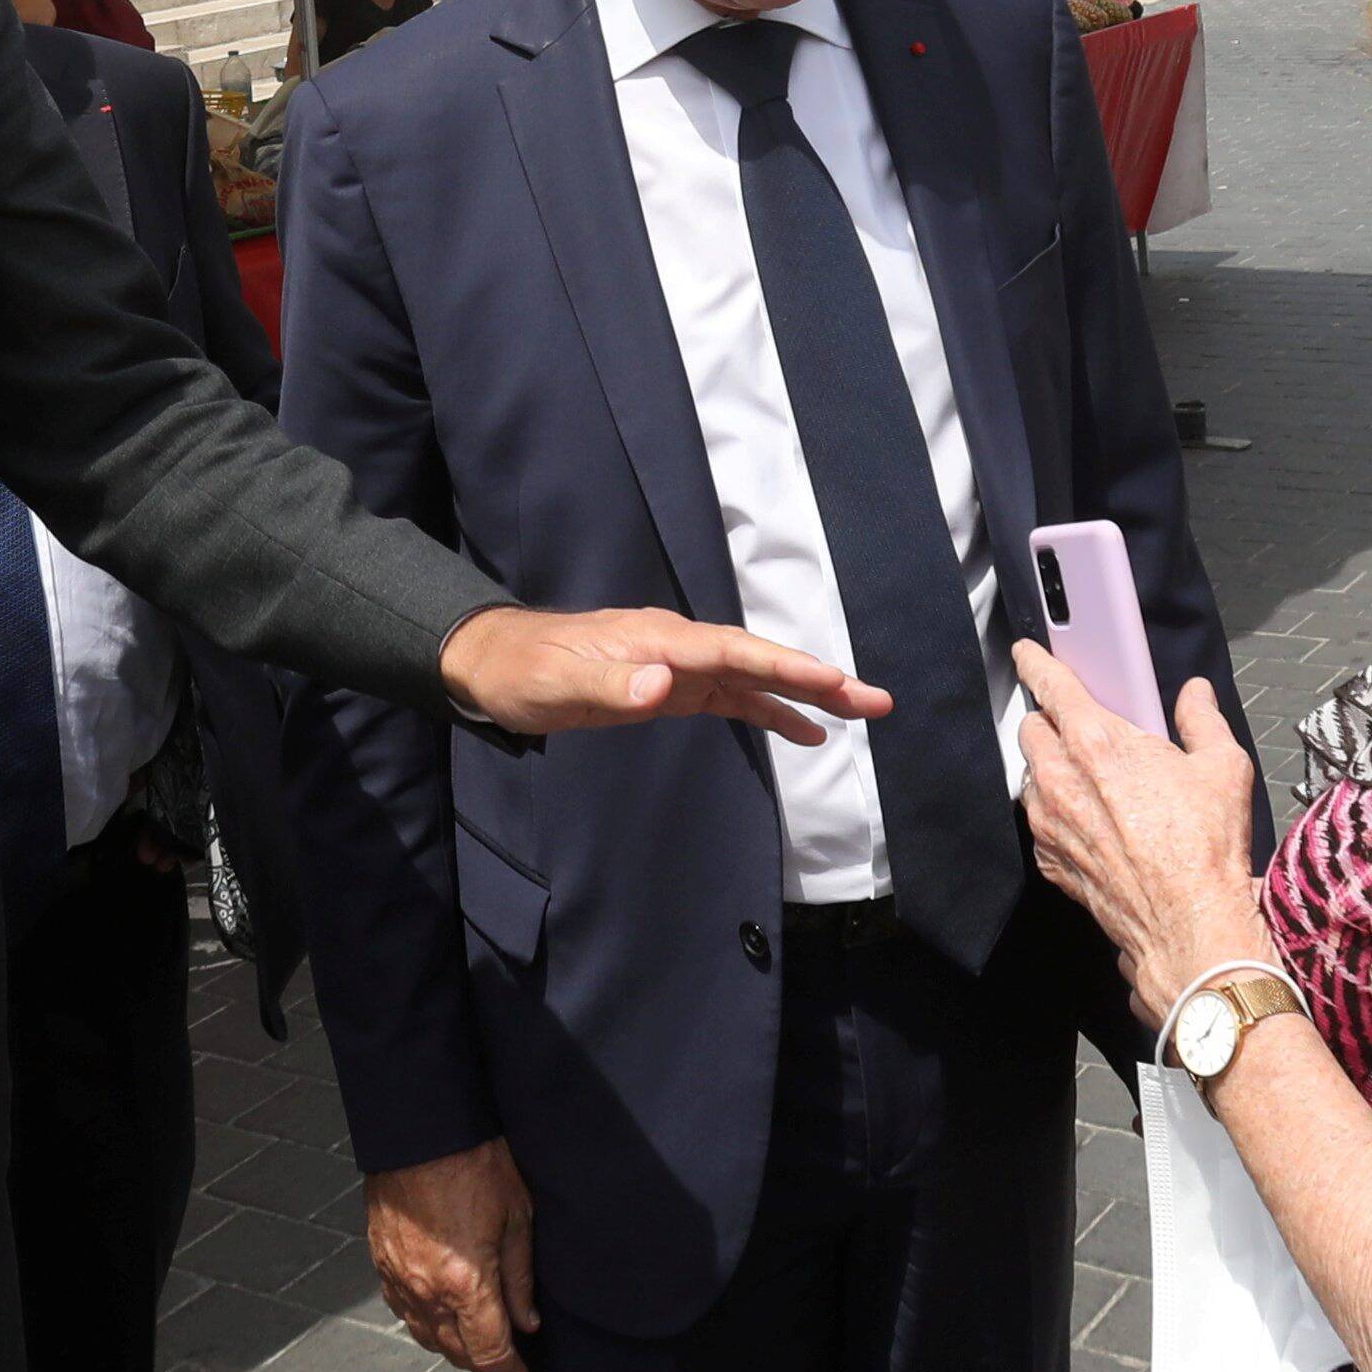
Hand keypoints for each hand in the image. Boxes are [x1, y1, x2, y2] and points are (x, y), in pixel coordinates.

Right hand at [363, 1142, 541, 1371]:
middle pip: (457, 1352)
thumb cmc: (473, 1163)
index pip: (490, 1353)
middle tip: (508, 1360)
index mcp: (466, 1284)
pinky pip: (403, 1311)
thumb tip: (528, 1321)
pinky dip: (425, 1323)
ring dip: (453, 1347)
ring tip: (477, 1341)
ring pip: (426, 1337)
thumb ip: (521, 1278)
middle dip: (484, 1363)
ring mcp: (399, 1279)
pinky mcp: (381, 1263)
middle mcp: (427, 1291)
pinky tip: (440, 1314)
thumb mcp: (517, 1217)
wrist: (420, 1129)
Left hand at [441, 602, 879, 745]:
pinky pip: (733, 698)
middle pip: (760, 661)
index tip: (833, 681)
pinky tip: (807, 733)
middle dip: (819, 680)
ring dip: (807, 695)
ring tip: (863, 713)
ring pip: (755, 679)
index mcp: (659, 639)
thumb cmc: (524, 673)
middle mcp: (678, 646)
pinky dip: (772, 712)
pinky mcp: (672, 687)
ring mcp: (678, 664)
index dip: (785, 667)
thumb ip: (613, 683)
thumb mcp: (560, 684)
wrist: (495, 663)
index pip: (735, 653)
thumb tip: (663, 685)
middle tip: (876, 701)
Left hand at [1011, 646, 1265, 1019]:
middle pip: (1032, 730)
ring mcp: (1048, 822)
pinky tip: (1092, 822)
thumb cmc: (1205, 848)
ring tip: (1094, 781)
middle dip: (1051, 723)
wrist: (1187, 923)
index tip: (1027, 654)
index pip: (1050, 686)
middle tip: (1084, 730)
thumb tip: (1196, 695)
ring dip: (1052, 770)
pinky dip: (1056, 814)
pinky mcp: (1049, 859)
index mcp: (1098, 742)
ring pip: (1031, 776)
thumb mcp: (1222, 767)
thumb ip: (1202, 720)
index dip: (1036, 663)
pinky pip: (1038, 822)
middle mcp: (1061, 778)